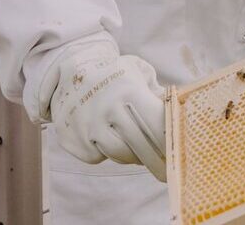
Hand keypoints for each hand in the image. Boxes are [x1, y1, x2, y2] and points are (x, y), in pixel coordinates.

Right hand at [47, 40, 168, 179]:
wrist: (66, 74)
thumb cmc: (113, 75)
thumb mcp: (137, 72)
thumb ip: (158, 92)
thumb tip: (178, 112)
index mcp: (128, 91)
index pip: (156, 124)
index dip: (169, 141)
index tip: (178, 153)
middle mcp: (108, 108)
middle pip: (140, 146)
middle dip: (156, 161)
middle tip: (167, 173)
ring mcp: (89, 126)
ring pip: (120, 154)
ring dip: (132, 156)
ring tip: (138, 151)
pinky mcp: (74, 140)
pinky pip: (98, 156)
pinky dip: (106, 152)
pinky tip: (107, 139)